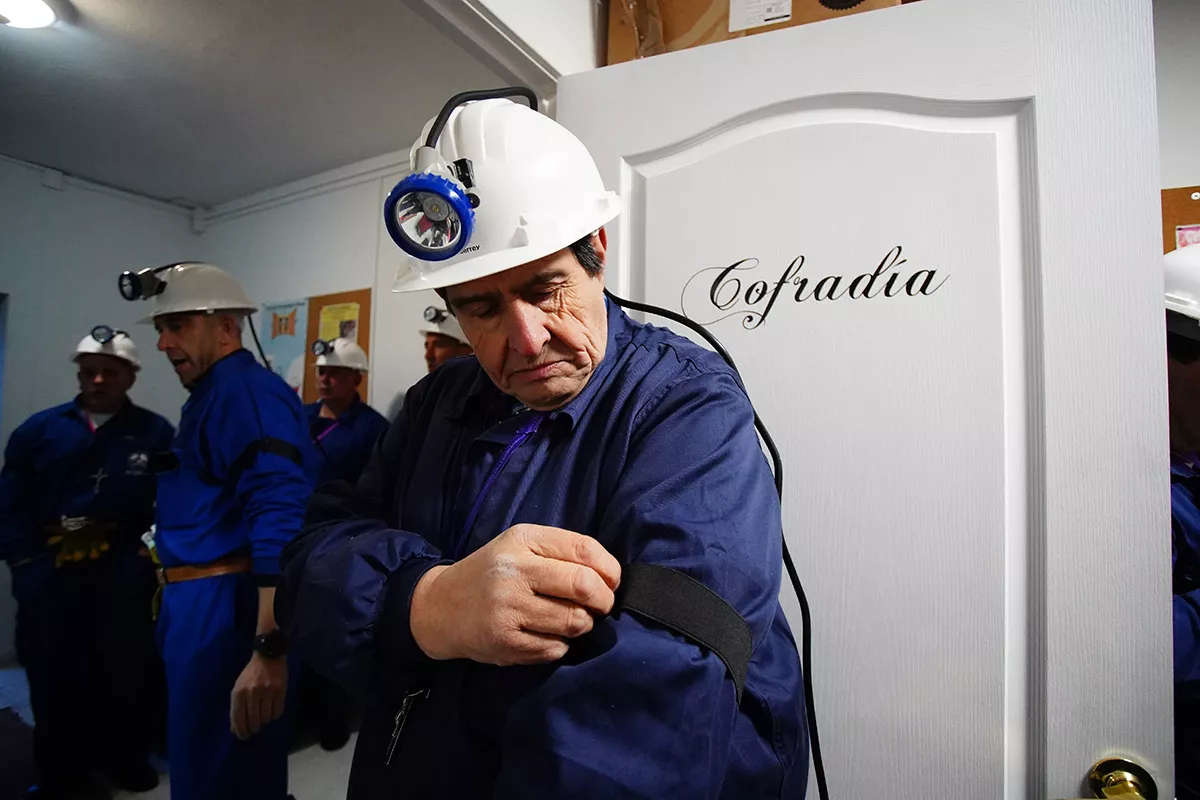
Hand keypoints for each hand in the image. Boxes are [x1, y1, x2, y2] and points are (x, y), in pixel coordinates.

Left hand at [230, 652, 286, 739]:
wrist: (268, 656)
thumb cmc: (250, 675)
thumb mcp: (238, 688)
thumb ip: (235, 708)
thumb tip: (235, 729)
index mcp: (239, 693)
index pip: (238, 718)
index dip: (241, 731)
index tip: (244, 736)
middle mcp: (252, 693)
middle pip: (253, 720)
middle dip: (253, 728)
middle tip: (255, 729)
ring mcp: (267, 691)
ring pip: (266, 717)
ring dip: (264, 720)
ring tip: (264, 716)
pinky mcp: (280, 690)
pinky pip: (278, 711)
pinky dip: (275, 715)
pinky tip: (272, 712)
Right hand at [410, 524, 621, 665]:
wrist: (440, 607)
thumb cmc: (493, 573)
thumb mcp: (521, 546)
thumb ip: (564, 552)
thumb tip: (612, 578)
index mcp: (522, 540)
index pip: (583, 550)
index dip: (609, 570)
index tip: (611, 581)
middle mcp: (513, 572)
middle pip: (583, 586)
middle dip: (603, 600)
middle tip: (599, 605)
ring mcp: (508, 610)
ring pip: (574, 622)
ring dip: (582, 624)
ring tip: (569, 619)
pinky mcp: (505, 644)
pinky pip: (556, 648)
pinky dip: (560, 644)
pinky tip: (544, 634)